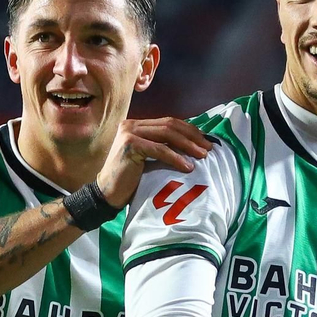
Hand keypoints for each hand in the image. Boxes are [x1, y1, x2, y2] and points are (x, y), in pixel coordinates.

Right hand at [97, 118, 214, 207]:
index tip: (205, 141)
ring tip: (203, 156)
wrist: (107, 194)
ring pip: (167, 134)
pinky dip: (176, 158)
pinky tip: (188, 167)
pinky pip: (159, 149)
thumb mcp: (148, 158)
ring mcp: (129, 133)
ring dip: (188, 145)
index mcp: (136, 125)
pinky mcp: (130, 145)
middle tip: (209, 148)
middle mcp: (131, 125)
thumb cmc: (130, 180)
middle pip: (170, 125)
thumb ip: (162, 147)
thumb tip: (192, 146)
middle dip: (192, 136)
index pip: (168, 122)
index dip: (189, 130)